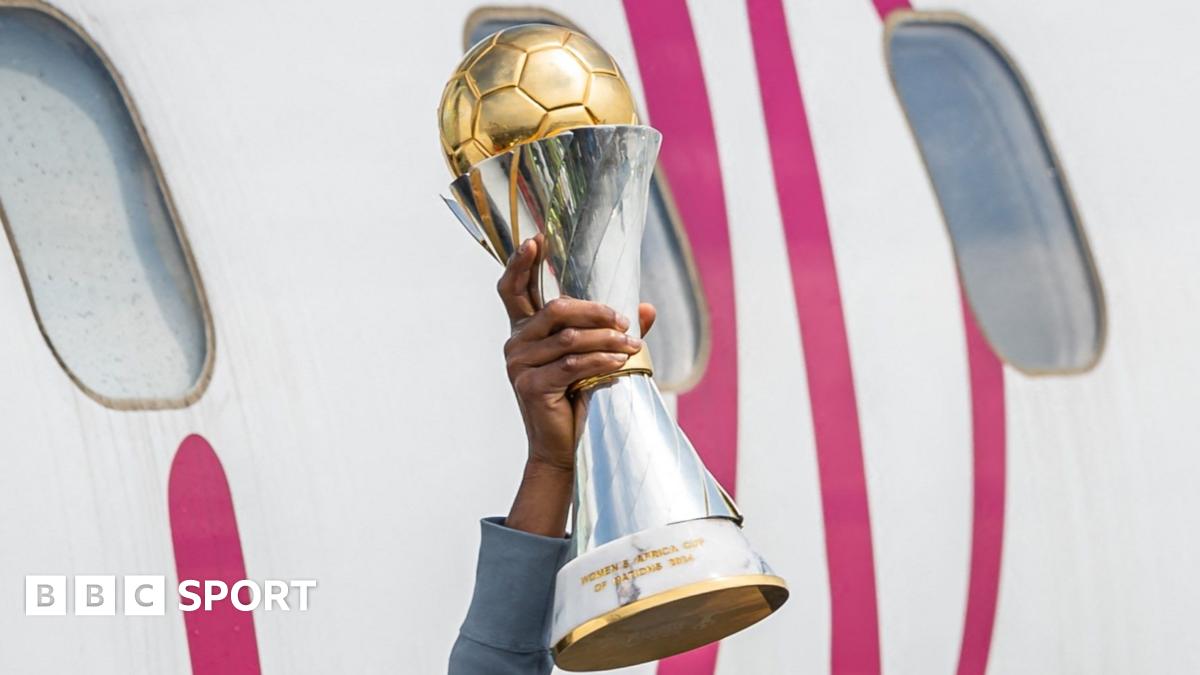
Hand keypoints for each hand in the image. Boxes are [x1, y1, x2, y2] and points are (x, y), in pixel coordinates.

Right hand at [497, 236, 655, 536]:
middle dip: (593, 309)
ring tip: (632, 344)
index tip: (537, 239)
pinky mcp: (530, 386)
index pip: (513, 289)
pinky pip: (571, 363)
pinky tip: (621, 361)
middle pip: (553, 309)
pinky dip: (600, 359)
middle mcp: (515, 344)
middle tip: (623, 318)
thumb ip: (615, 331)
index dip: (521, 263)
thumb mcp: (597, 357)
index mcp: (524, 331)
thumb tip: (649, 308)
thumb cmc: (579, 399)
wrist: (564, 447)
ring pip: (567, 337)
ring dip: (605, 338)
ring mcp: (518, 366)